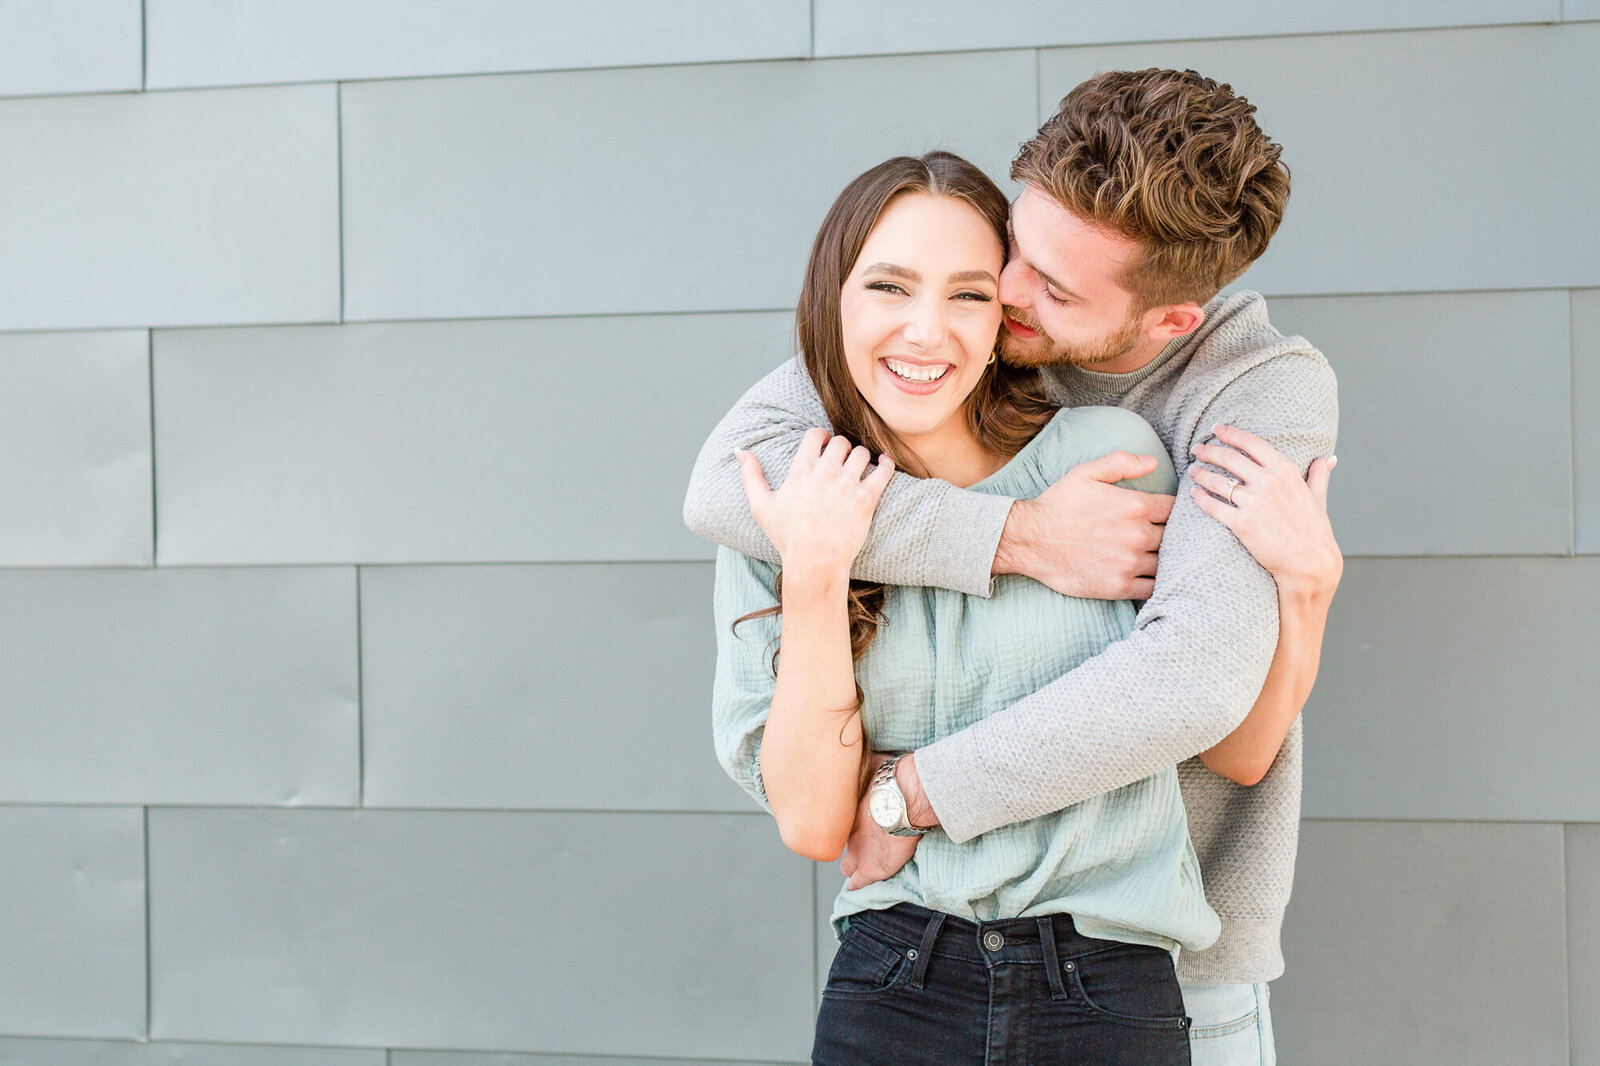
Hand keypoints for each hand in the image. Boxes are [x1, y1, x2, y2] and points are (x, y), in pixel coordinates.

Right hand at [736, 428, 893, 577]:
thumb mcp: (760, 506)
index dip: (822, 437)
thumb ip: (750, 475)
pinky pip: (883, 470)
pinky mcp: (867, 498)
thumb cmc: (787, 537)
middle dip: (842, 449)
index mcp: (801, 469)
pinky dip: (886, 464)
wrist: (814, 562)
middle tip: (842, 461)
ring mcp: (848, 484)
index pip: (816, 435)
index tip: (825, 445)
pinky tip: (884, 463)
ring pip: (862, 453)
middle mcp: (825, 472)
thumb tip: (740, 451)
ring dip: (861, 457)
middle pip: (841, 442)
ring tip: (860, 467)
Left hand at [839, 752, 920, 890]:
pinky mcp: (872, 868)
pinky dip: (857, 884)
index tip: (850, 818)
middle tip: (854, 840)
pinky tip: (855, 885)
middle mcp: (851, 832)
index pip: (840, 822)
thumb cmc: (887, 777)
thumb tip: (848, 743)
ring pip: (847, 865)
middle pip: (841, 842)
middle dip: (846, 842)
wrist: (903, 796)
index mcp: (849, 811)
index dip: (845, 822)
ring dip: (851, 865)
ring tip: (855, 866)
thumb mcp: (866, 765)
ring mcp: (859, 852)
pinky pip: (859, 882)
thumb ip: (859, 765)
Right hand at [994, 451, 1173, 598]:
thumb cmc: (1058, 504)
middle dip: (1168, 534)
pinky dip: (1155, 583)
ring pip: (1165, 562)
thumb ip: (1122, 463)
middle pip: (1173, 536)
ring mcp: (1129, 563)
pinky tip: (1146, 576)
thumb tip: (1154, 461)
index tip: (1162, 515)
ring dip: (1162, 559)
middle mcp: (1137, 535)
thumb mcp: (1086, 473)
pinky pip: (1152, 587)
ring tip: (1151, 555)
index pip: (1173, 509)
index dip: (1171, 511)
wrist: (1030, 540)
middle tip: (1157, 535)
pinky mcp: (1119, 586)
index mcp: (1134, 505)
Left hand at [1189, 424, 1342, 601]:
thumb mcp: (1318, 497)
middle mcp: (1268, 482)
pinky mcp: (1241, 523)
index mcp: (1285, 470)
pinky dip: (1200, 498)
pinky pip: (1213, 506)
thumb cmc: (1315, 531)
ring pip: (1218, 481)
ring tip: (1193, 470)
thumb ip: (1319, 475)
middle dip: (1209, 451)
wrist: (1310, 563)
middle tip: (1197, 448)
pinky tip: (1194, 493)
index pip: (1252, 443)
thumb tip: (1328, 459)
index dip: (1231, 434)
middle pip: (1229, 458)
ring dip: (1201, 473)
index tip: (1217, 429)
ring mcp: (1253, 502)